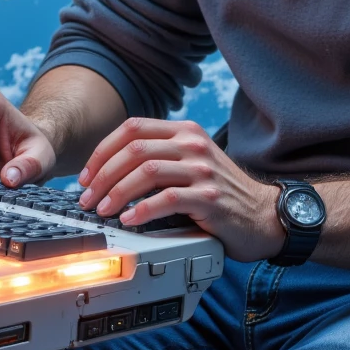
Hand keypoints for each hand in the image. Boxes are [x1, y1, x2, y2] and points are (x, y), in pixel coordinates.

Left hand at [77, 118, 283, 261]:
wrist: (264, 215)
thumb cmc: (221, 192)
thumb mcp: (192, 162)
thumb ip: (160, 157)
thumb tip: (108, 172)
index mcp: (185, 131)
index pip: (132, 129)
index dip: (102, 151)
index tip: (85, 176)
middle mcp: (193, 144)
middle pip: (134, 149)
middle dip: (102, 175)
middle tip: (87, 198)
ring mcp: (203, 170)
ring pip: (146, 171)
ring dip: (116, 192)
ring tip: (103, 210)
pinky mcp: (210, 198)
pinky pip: (167, 199)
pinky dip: (142, 210)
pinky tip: (129, 220)